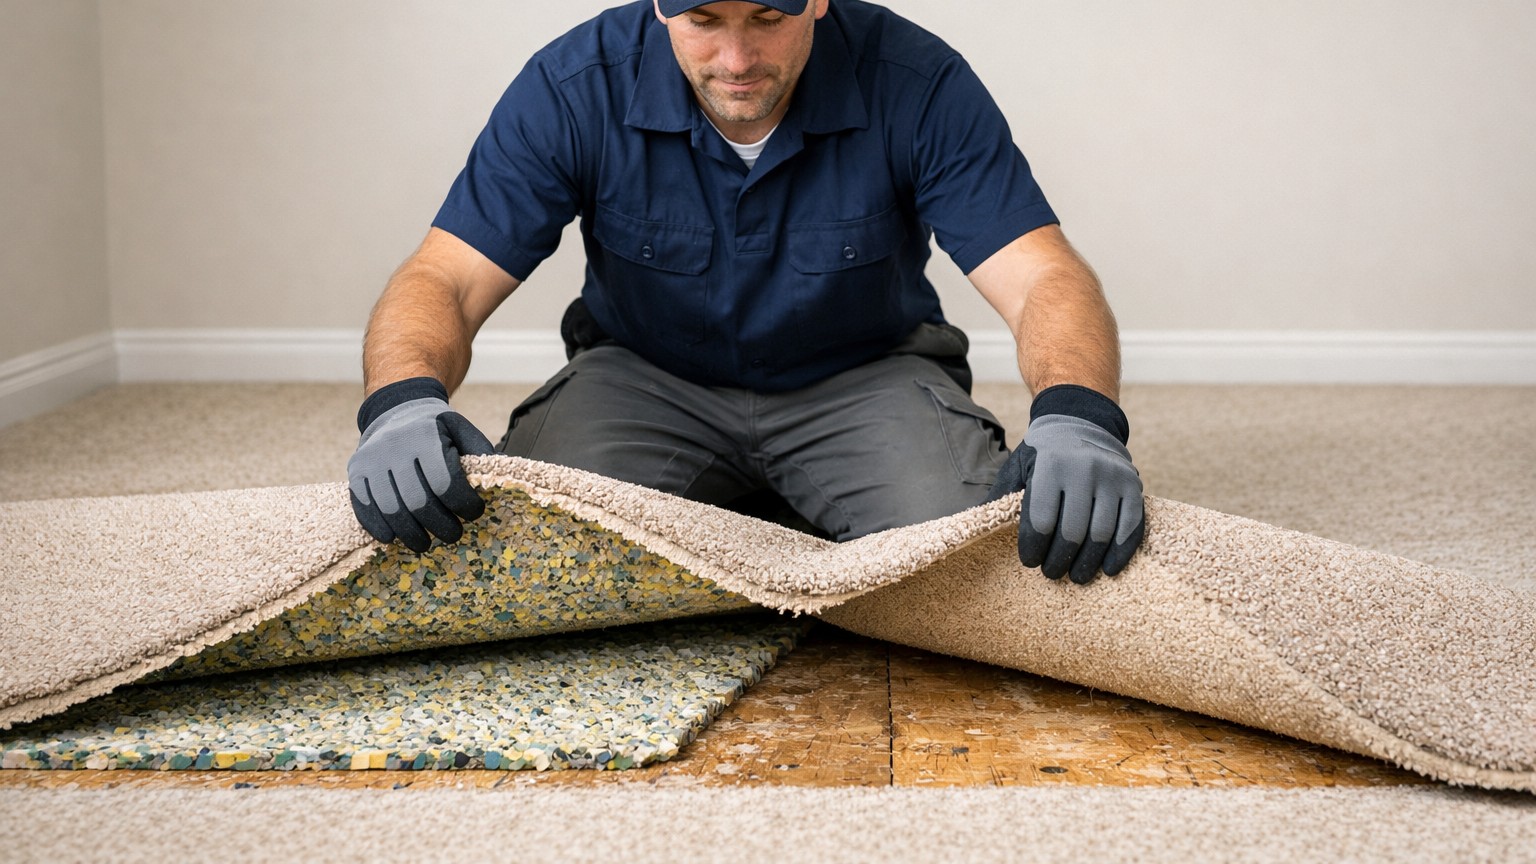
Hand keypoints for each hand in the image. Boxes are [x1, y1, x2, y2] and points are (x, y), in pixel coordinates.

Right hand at [347, 377, 495, 552]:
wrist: (395, 409)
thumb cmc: (435, 427)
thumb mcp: (461, 429)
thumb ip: (480, 453)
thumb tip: (499, 483)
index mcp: (425, 436)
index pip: (447, 482)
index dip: (464, 504)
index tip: (475, 513)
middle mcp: (394, 448)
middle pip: (419, 502)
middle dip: (441, 526)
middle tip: (453, 535)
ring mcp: (371, 462)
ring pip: (391, 511)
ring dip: (411, 535)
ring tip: (426, 543)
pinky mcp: (355, 474)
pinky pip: (364, 509)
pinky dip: (380, 528)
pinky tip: (394, 538)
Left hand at [987, 386, 1144, 582]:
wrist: (1082, 422)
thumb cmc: (1042, 454)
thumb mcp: (1017, 466)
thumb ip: (1001, 496)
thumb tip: (972, 528)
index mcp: (1050, 466)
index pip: (1041, 522)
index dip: (1033, 549)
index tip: (1029, 562)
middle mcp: (1084, 469)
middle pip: (1071, 533)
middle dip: (1058, 561)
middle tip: (1051, 573)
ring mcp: (1112, 477)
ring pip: (1100, 535)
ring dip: (1087, 563)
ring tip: (1076, 576)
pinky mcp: (1133, 485)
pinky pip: (1130, 527)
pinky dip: (1119, 552)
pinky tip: (1107, 568)